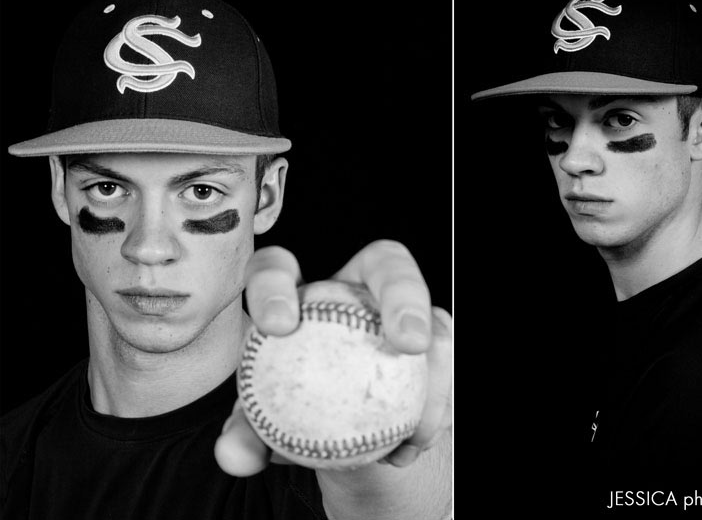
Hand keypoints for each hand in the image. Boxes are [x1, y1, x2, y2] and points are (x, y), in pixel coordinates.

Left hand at [214, 239, 452, 475]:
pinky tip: (410, 447)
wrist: (337, 428)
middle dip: (404, 294)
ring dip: (434, 375)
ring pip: (437, 322)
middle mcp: (358, 290)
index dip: (275, 283)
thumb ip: (247, 434)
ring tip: (414, 430)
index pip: (279, 268)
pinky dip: (437, 408)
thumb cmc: (292, 408)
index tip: (279, 326)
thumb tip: (234, 455)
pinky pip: (450, 368)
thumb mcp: (263, 424)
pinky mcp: (438, 344)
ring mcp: (405, 315)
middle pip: (389, 264)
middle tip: (407, 343)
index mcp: (300, 295)